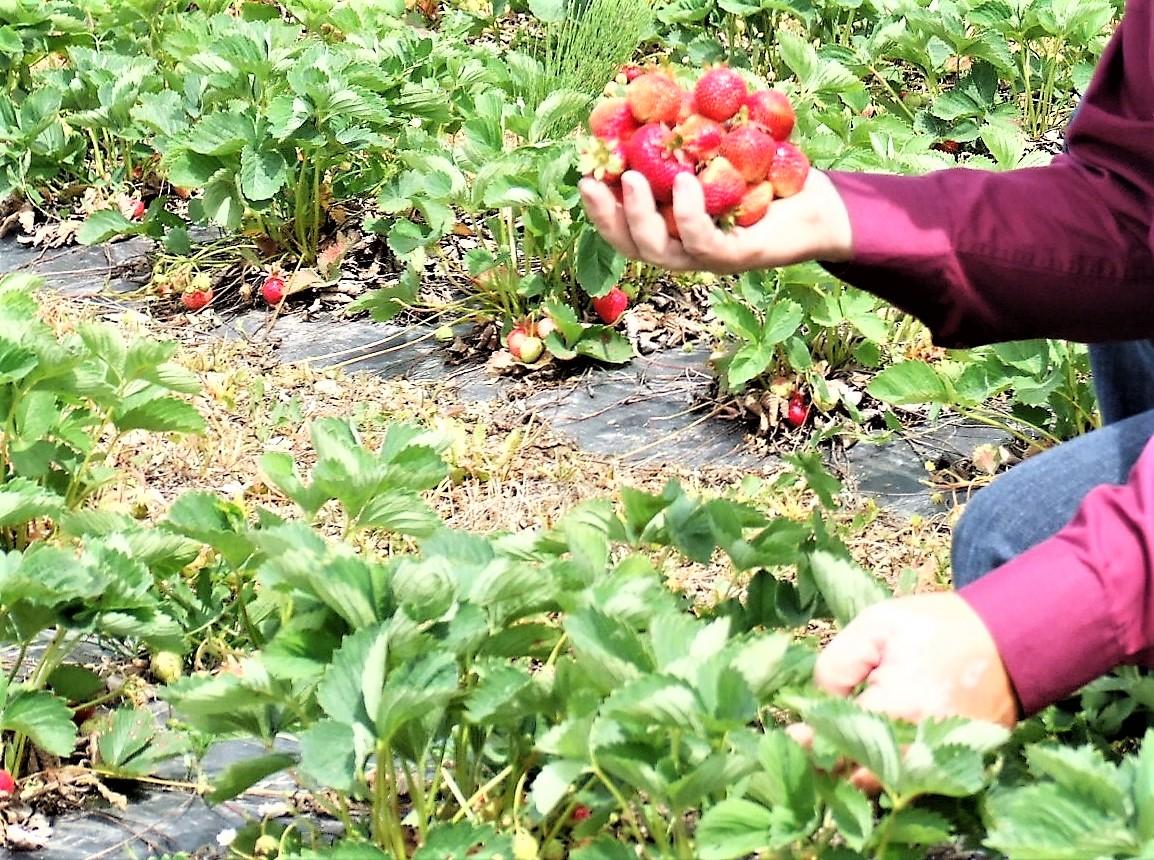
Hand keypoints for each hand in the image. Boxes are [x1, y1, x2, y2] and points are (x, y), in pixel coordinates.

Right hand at [578, 169, 854, 274]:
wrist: (816, 208)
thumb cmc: (764, 180)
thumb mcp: (717, 159)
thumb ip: (686, 147)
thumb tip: (654, 105)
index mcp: (671, 233)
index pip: (624, 230)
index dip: (600, 210)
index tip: (585, 179)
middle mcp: (683, 252)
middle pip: (632, 245)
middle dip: (609, 216)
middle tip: (598, 182)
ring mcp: (706, 258)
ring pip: (659, 250)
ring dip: (641, 216)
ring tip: (636, 177)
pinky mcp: (734, 256)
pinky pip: (703, 241)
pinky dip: (689, 214)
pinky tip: (686, 184)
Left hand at [791, 593, 1019, 789]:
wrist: (1009, 638)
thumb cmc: (937, 627)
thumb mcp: (877, 626)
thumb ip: (838, 665)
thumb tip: (817, 702)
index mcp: (897, 708)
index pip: (838, 741)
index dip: (807, 743)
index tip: (787, 738)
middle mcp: (919, 746)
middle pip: (858, 777)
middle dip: (829, 765)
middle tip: (803, 750)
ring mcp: (941, 761)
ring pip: (885, 785)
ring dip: (856, 772)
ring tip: (830, 752)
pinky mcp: (956, 765)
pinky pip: (911, 780)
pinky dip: (888, 772)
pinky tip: (866, 753)